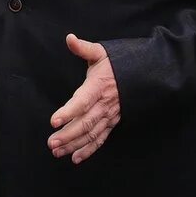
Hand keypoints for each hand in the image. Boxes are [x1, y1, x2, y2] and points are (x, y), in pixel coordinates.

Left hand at [48, 34, 120, 164]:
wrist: (144, 74)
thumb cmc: (117, 62)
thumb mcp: (101, 52)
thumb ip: (83, 48)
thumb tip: (69, 38)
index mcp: (98, 86)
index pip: (82, 101)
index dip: (68, 112)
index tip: (54, 121)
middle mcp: (104, 104)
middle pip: (85, 123)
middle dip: (68, 135)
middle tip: (51, 143)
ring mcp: (109, 115)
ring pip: (91, 134)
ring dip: (74, 145)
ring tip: (57, 152)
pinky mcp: (112, 122)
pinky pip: (100, 138)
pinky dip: (89, 150)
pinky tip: (75, 158)